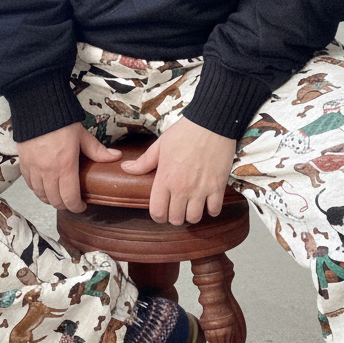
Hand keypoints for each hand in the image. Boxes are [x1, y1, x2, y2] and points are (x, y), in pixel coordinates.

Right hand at [17, 122, 120, 211]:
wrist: (37, 107)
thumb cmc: (61, 121)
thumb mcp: (82, 136)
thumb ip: (98, 151)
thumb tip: (116, 157)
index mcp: (65, 166)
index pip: (70, 198)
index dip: (76, 207)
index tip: (82, 206)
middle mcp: (47, 171)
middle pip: (55, 200)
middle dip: (64, 205)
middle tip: (71, 202)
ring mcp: (34, 169)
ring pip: (41, 195)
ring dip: (50, 199)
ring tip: (58, 196)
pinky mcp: (24, 164)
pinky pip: (30, 185)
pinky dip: (38, 190)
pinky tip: (44, 187)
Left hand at [120, 118, 235, 225]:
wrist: (211, 123)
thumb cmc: (184, 132)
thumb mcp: (160, 145)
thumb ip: (144, 161)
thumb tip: (126, 168)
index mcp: (165, 178)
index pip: (157, 212)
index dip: (157, 216)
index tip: (161, 212)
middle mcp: (182, 187)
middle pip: (175, 219)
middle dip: (174, 217)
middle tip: (176, 208)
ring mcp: (200, 189)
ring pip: (194, 218)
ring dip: (192, 215)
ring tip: (192, 206)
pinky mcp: (217, 186)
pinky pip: (214, 210)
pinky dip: (211, 210)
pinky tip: (207, 202)